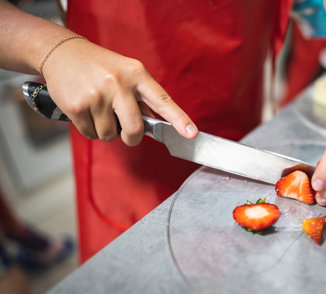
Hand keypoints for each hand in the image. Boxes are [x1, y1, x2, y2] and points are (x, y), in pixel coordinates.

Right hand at [42, 38, 197, 145]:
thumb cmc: (102, 67)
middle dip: (132, 137)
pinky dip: (90, 129)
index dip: (179, 119)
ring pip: (110, 135)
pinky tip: (86, 110)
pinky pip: (91, 134)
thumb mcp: (127, 73)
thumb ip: (142, 98)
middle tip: (127, 133)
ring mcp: (96, 95)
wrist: (63, 53)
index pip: (162, 100)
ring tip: (99, 109)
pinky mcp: (77, 106)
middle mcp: (118, 83)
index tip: (192, 134)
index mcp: (136, 74)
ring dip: (107, 130)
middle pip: (135, 129)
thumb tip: (155, 126)